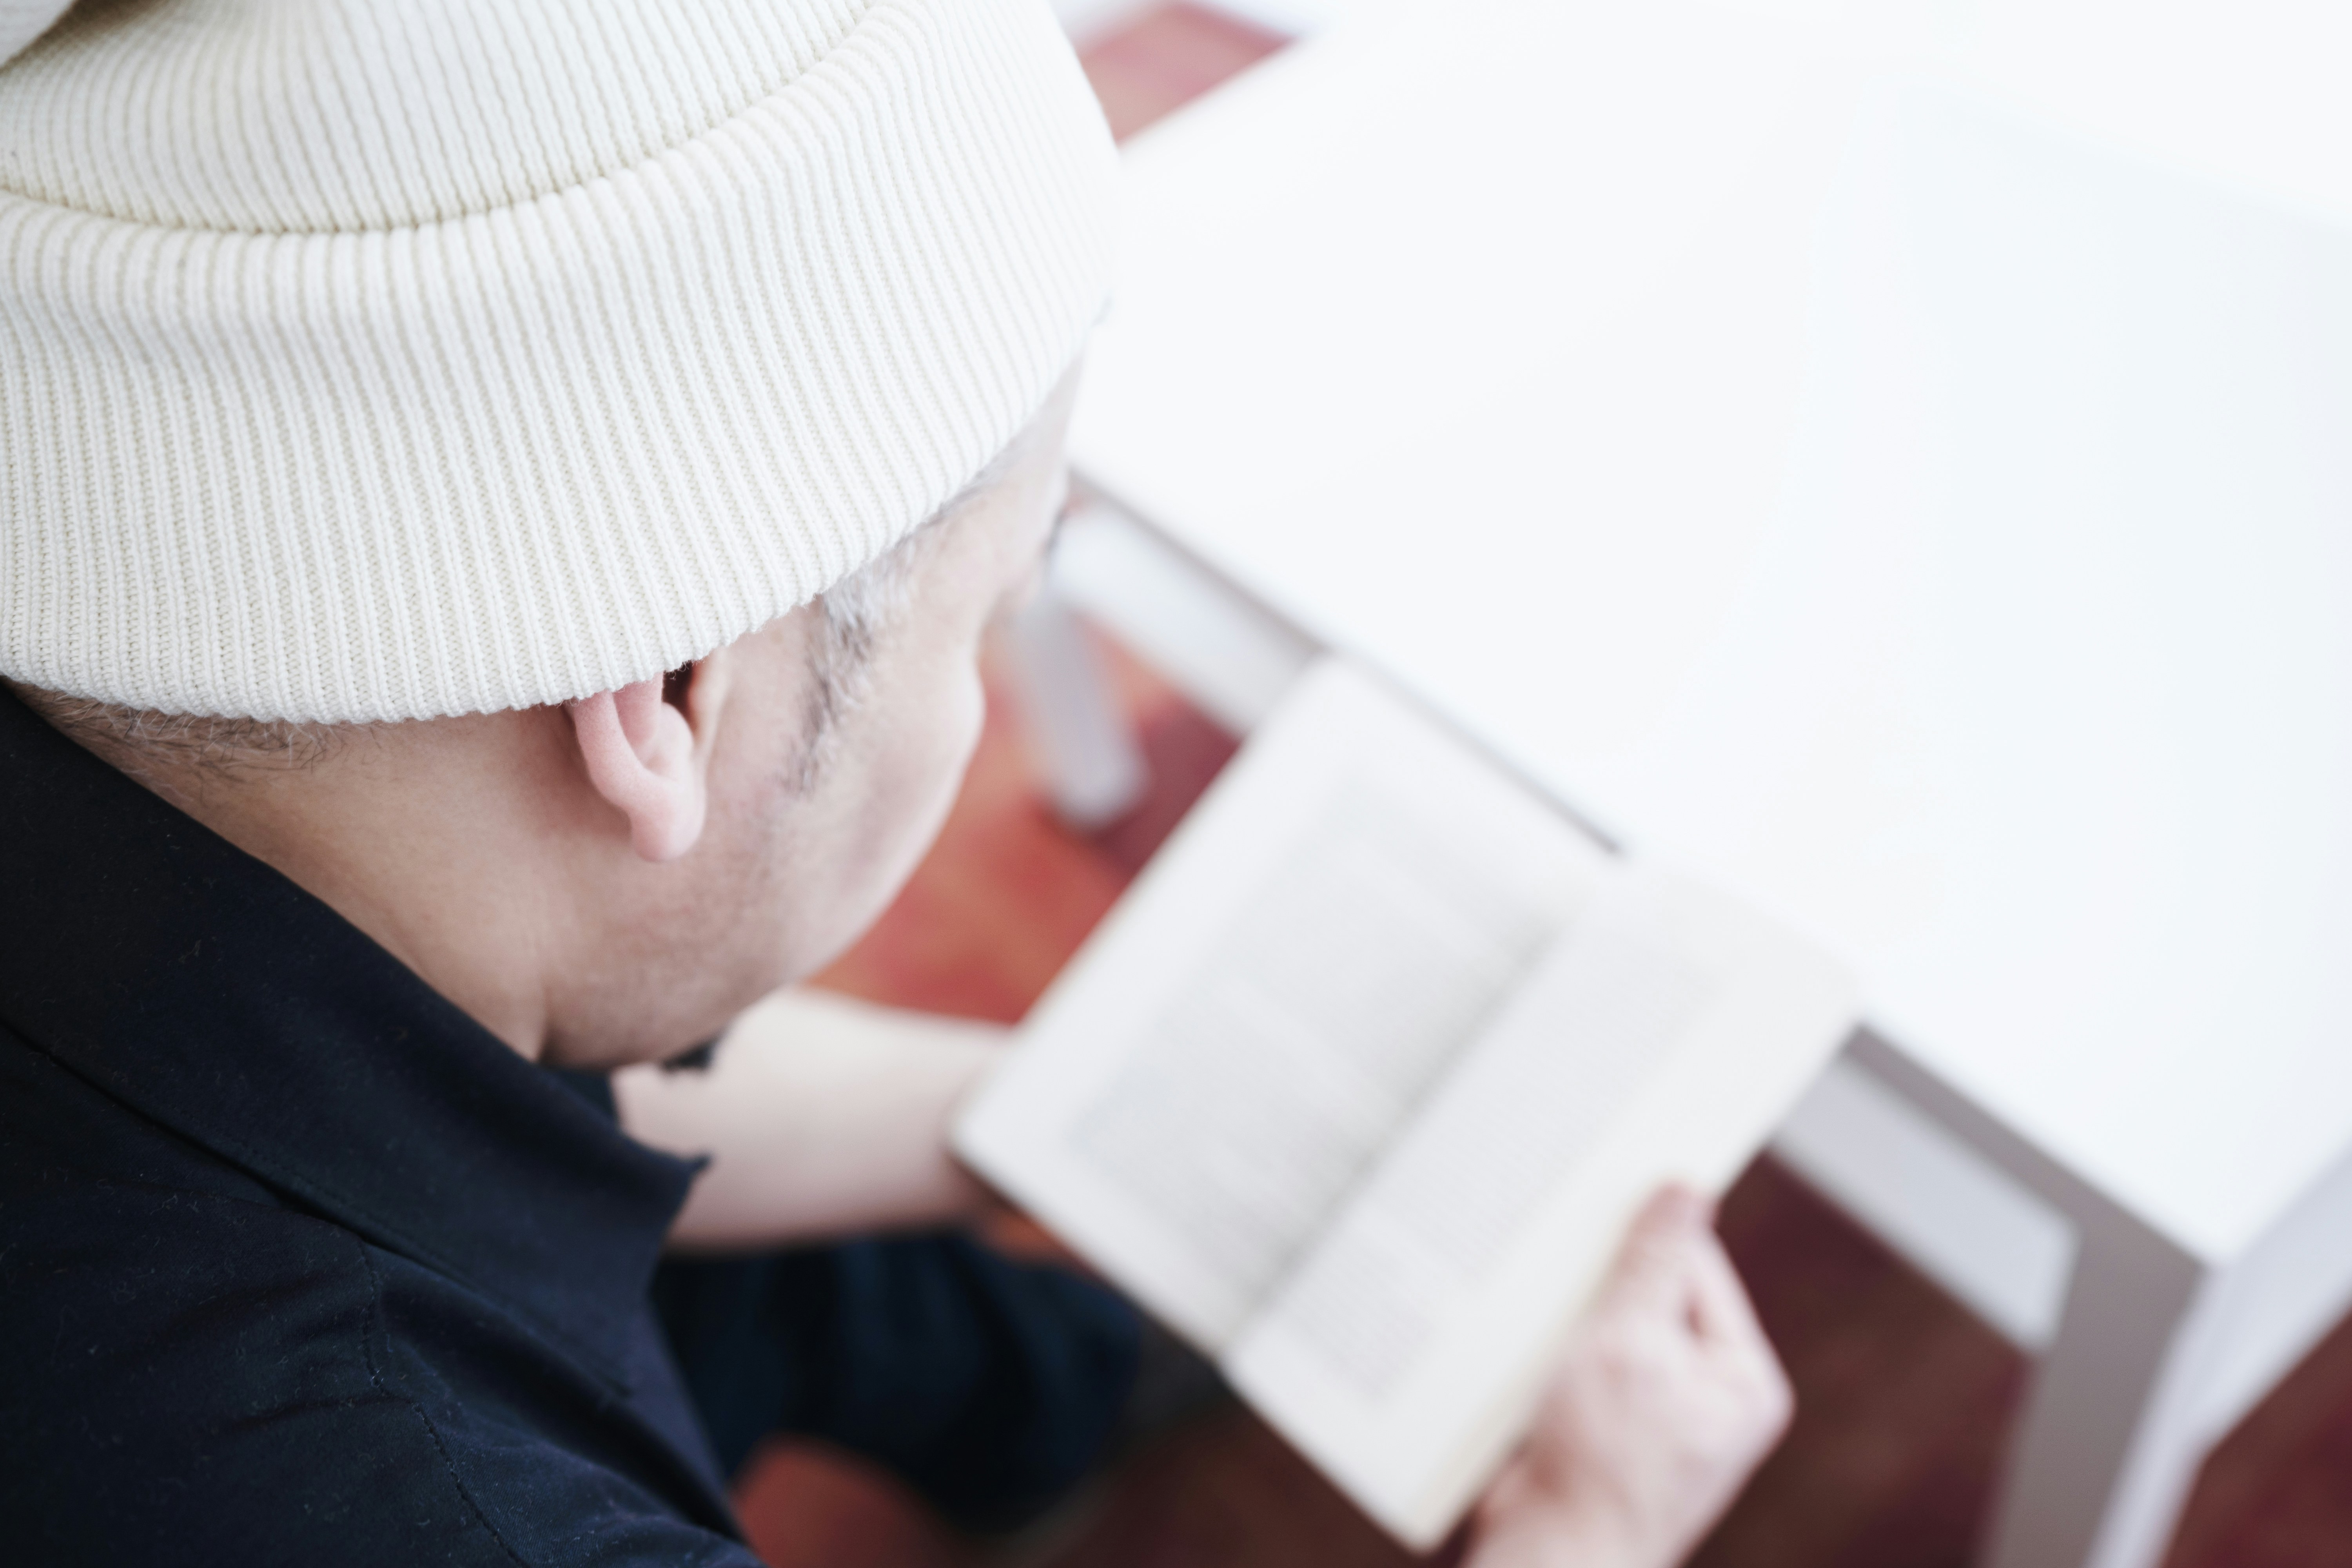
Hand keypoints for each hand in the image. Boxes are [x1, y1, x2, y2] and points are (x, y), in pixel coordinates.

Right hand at [1465, 1186, 1791, 1567]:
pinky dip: (1553, 1349)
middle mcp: (1707, 1398)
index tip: (1600, 1192)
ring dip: (1571, 1314)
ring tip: (1537, 1302)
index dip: (1648, 1233)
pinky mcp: (1606, 1432)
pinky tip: (1522, 1338)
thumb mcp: (1629, 1344)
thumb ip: (1654, 1264)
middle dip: (1603, 1277)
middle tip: (1558, 1244)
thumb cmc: (1600, 1464)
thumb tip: (1686, 1188)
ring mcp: (1655, 1418)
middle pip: (1654, 1298)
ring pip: (1610, 1331)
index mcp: (1740, 1380)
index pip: (1699, 1270)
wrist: (1551, 1559)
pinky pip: (1582, 1366)